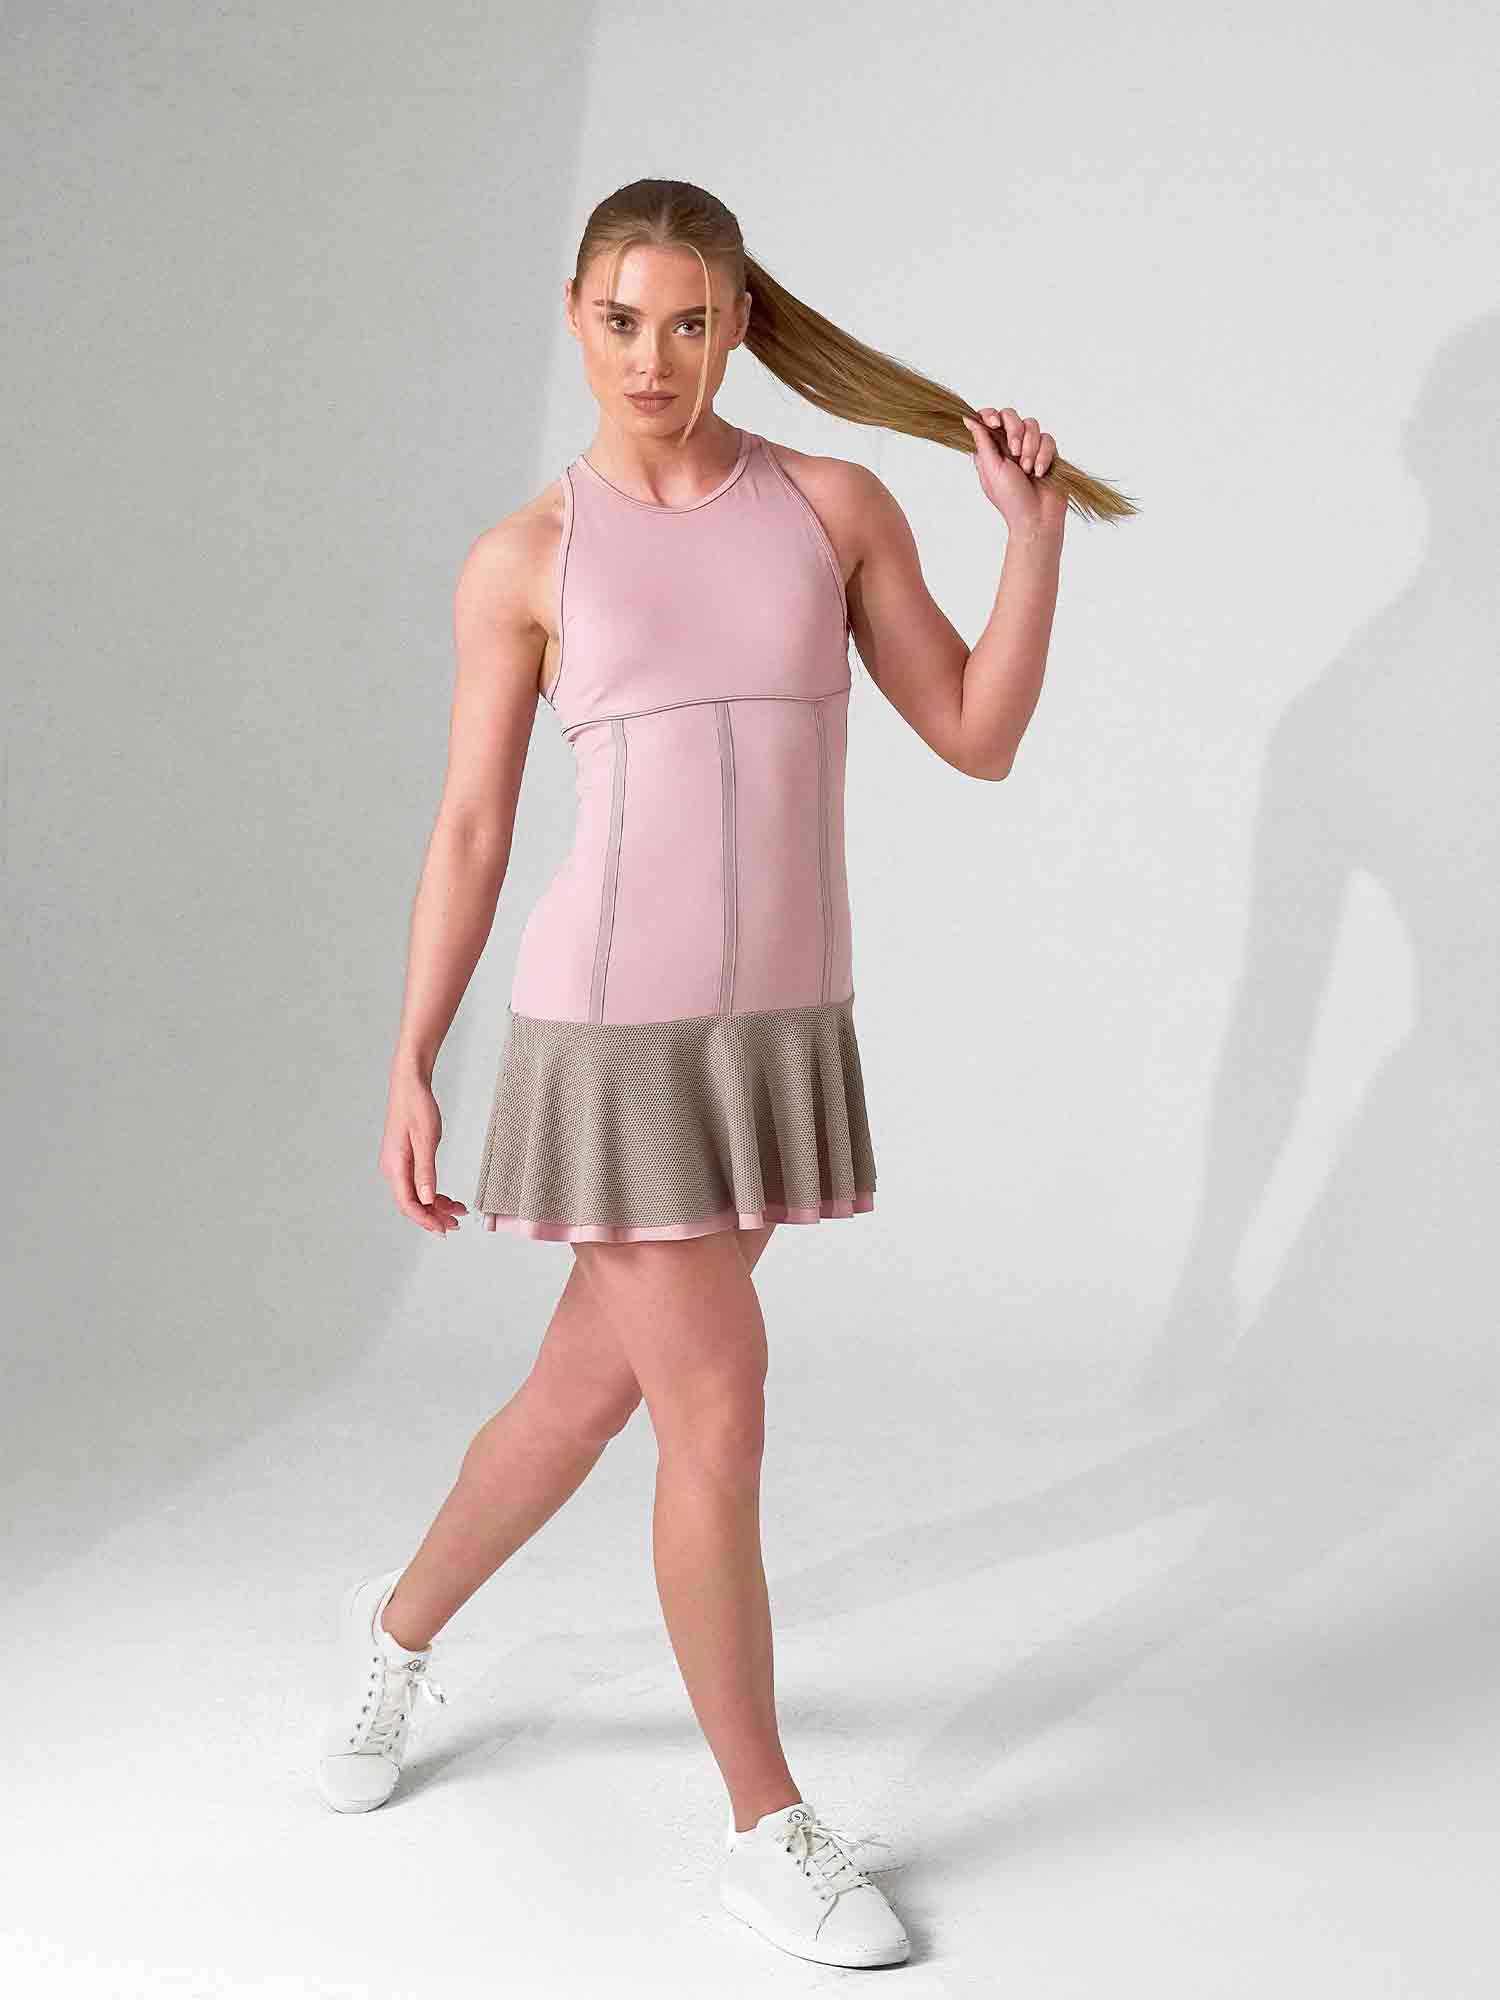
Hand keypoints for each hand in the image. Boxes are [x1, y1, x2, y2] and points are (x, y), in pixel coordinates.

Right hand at [379, 1074, 467, 1234]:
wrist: (409, 1085)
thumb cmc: (417, 1107)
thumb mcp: (426, 1140)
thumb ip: (426, 1172)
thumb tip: (427, 1199)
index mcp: (395, 1166)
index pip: (408, 1204)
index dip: (426, 1220)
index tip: (443, 1229)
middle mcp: (392, 1169)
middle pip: (411, 1203)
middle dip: (433, 1216)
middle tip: (456, 1224)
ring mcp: (397, 1165)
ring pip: (415, 1195)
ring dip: (435, 1206)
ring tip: (457, 1212)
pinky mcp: (404, 1160)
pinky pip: (416, 1184)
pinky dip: (432, 1193)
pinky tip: (447, 1197)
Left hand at [960, 405, 1067, 541]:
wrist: (1036, 517)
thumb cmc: (1010, 498)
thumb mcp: (991, 469)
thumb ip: (982, 441)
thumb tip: (967, 418)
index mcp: (992, 449)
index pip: (989, 418)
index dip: (990, 414)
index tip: (994, 424)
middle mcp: (1010, 445)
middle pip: (1011, 415)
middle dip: (1014, 431)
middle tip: (1014, 453)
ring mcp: (1029, 447)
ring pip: (1032, 425)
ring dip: (1030, 447)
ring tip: (1027, 469)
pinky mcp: (1047, 452)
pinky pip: (1047, 439)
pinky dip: (1044, 455)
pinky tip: (1040, 472)